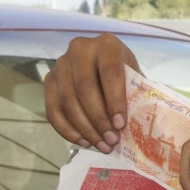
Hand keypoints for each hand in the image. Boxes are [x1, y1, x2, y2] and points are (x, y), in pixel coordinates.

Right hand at [44, 33, 141, 151]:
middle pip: (85, 88)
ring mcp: (61, 63)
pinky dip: (67, 130)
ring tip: (102, 145)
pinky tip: (84, 142)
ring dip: (84, 128)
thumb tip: (139, 126)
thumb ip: (136, 95)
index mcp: (107, 44)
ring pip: (67, 101)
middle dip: (98, 119)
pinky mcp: (49, 80)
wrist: (107, 69)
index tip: (121, 125)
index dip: (115, 100)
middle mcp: (80, 48)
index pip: (109, 72)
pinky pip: (53, 109)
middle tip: (111, 140)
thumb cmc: (126, 76)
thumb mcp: (135, 79)